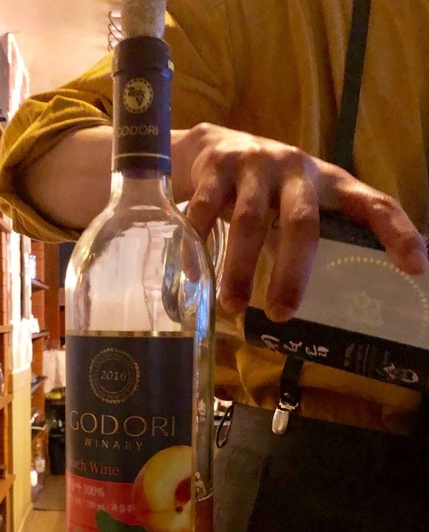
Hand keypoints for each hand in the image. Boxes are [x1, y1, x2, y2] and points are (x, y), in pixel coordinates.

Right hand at [177, 123, 427, 321]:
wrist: (213, 147)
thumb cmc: (264, 190)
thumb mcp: (292, 207)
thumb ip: (303, 243)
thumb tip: (315, 310)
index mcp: (328, 182)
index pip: (373, 203)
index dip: (398, 233)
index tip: (415, 268)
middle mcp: (296, 169)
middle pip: (302, 222)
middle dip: (294, 272)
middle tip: (283, 314)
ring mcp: (255, 165)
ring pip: (250, 222)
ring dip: (241, 269)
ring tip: (234, 307)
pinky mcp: (216, 167)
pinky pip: (207, 212)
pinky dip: (199, 246)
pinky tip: (194, 274)